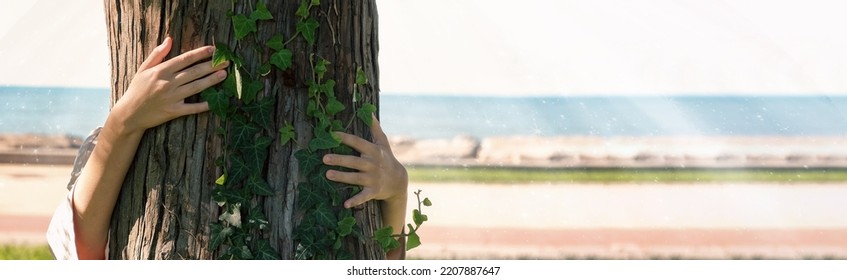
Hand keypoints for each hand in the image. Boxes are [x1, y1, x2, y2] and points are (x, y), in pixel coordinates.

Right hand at [111, 36, 227, 134]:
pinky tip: (215, 101)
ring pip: (195, 87)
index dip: (199, 54)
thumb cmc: (137, 89)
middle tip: (226, 61)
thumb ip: (157, 54)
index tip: (212, 49)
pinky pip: (192, 108)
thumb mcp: (143, 69)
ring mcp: (171, 98)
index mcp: (160, 71)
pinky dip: (204, 105)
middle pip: (193, 72)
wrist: (129, 114)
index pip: (184, 59)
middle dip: (211, 66)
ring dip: (211, 81)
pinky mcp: (173, 112)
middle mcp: (167, 83)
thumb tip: (169, 39)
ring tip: (224, 74)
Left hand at [323, 116, 408, 207]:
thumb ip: (375, 128)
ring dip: (342, 177)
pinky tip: (345, 204)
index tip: (332, 135)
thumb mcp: (383, 143)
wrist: (398, 181)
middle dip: (339, 159)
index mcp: (373, 151)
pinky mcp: (373, 191)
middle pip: (354, 161)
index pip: (358, 143)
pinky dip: (355, 201)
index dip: (345, 138)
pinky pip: (363, 196)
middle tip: (324, 158)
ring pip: (355, 177)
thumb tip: (369, 111)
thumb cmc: (386, 158)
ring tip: (327, 174)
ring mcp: (373, 179)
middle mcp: (373, 164)